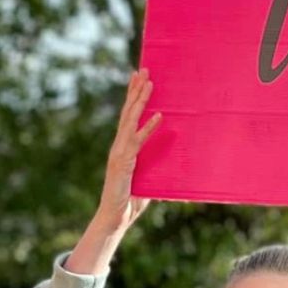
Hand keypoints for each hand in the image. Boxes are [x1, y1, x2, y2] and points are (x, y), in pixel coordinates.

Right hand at [96, 69, 160, 233]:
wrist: (114, 218)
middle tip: (142, 69)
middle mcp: (119, 145)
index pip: (128, 116)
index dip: (132, 96)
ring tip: (149, 82)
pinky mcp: (124, 162)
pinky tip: (160, 116)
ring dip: (140, 100)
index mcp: (123, 147)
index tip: (137, 78)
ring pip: (131, 120)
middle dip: (135, 90)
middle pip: (127, 112)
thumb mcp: (147, 179)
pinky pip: (138, 142)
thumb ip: (155, 168)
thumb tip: (173, 164)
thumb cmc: (130, 201)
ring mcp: (120, 152)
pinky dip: (149, 128)